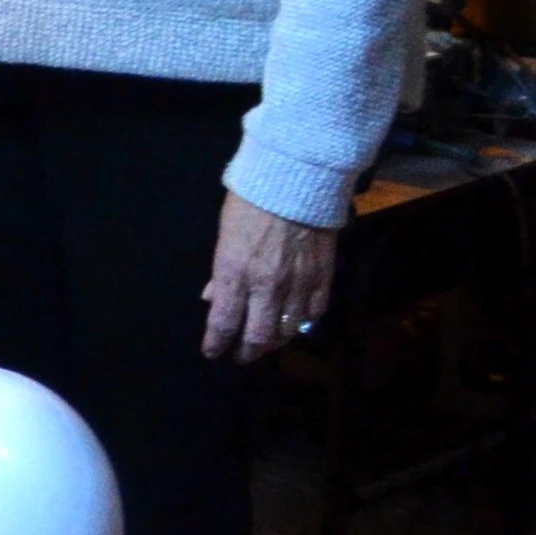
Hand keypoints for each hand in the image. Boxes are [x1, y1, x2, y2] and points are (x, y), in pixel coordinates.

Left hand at [202, 191, 333, 365]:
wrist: (296, 179)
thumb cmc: (251, 200)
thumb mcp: (224, 235)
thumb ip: (221, 273)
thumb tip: (212, 298)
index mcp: (234, 272)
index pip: (223, 322)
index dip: (216, 343)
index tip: (212, 352)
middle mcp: (265, 285)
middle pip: (257, 336)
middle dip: (247, 352)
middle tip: (241, 355)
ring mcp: (297, 284)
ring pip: (287, 330)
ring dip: (275, 341)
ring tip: (267, 342)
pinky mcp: (323, 278)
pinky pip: (313, 313)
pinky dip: (302, 323)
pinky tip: (294, 323)